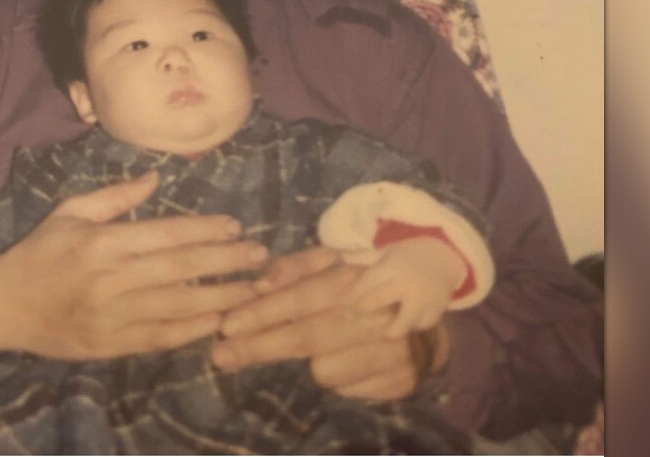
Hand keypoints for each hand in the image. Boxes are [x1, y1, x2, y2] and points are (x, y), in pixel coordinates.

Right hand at [0, 171, 266, 359]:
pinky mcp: (111, 344)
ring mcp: (112, 315)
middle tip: (260, 255)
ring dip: (219, 298)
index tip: (235, 226)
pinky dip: (191, 330)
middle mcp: (111, 279)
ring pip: (177, 306)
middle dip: (225, 261)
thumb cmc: (39, 253)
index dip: (205, 230)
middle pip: (180, 269)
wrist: (3, 306)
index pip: (165, 234)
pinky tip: (217, 321)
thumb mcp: (70, 212)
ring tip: (252, 290)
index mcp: (102, 242)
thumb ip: (114, 197)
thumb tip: (156, 177)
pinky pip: (160, 337)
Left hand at [212, 247, 445, 400]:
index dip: (262, 313)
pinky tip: (350, 359)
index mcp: (354, 278)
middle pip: (306, 336)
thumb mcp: (334, 261)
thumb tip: (260, 284)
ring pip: (325, 370)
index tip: (226, 326)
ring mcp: (391, 349)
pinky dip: (340, 377)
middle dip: (259, 347)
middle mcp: (374, 313)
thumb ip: (295, 267)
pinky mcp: (400, 379)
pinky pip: (348, 389)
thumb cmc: (366, 280)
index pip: (301, 297)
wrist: (428, 303)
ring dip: (312, 362)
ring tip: (323, 345)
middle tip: (221, 356)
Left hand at [345, 236, 466, 338]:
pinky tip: (407, 327)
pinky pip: (422, 324)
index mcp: (392, 266)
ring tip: (385, 335)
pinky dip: (414, 327)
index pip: (367, 283)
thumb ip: (363, 257)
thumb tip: (340, 257)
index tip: (343, 303)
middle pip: (379, 301)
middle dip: (365, 310)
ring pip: (404, 321)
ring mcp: (423, 298)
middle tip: (354, 319)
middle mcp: (406, 283)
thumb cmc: (409, 255)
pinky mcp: (437, 308)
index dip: (353, 294)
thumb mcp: (387, 251)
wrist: (445, 256)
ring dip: (393, 329)